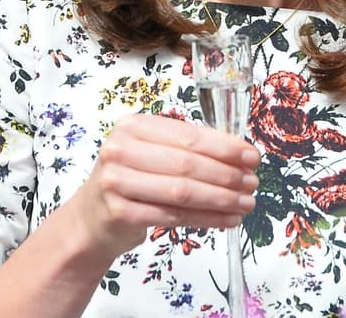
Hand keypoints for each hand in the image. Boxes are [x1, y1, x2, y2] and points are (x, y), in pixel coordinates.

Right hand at [66, 113, 258, 262]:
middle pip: (186, 163)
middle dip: (227, 174)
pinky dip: (207, 219)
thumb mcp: (148, 152)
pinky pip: (174, 216)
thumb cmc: (128, 180)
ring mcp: (116, 181)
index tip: (252, 156)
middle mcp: (120, 149)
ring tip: (246, 202)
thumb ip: (184, 149)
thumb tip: (239, 155)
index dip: (224, 146)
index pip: (187, 135)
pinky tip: (227, 219)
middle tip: (253, 183)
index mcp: (131, 126)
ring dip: (221, 198)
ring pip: (183, 191)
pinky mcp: (120, 212)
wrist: (92, 216)